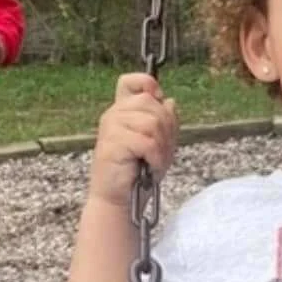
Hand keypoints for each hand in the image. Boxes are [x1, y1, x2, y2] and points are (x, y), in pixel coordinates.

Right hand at [88, 72, 178, 207]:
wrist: (118, 199)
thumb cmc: (137, 174)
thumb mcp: (158, 145)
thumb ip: (164, 122)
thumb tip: (170, 102)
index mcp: (123, 111)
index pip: (131, 82)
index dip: (148, 84)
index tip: (158, 101)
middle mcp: (115, 114)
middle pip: (151, 103)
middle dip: (166, 129)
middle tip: (162, 151)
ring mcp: (112, 126)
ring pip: (152, 122)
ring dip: (162, 146)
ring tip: (156, 161)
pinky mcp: (113, 142)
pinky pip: (147, 142)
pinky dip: (156, 157)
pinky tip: (151, 166)